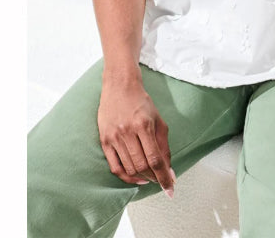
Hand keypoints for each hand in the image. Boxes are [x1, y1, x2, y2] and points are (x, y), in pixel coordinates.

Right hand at [97, 74, 176, 195]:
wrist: (119, 87)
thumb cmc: (141, 102)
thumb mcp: (158, 120)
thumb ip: (164, 145)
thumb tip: (169, 169)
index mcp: (144, 125)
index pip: (155, 159)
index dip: (164, 177)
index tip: (170, 188)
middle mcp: (128, 132)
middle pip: (142, 166)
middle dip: (154, 178)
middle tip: (161, 180)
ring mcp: (114, 137)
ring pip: (129, 169)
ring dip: (142, 178)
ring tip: (150, 178)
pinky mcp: (104, 141)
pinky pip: (115, 167)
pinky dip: (126, 177)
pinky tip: (136, 178)